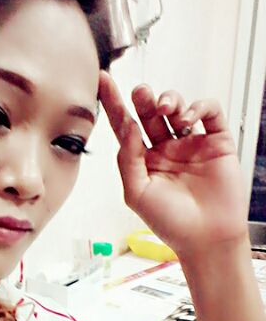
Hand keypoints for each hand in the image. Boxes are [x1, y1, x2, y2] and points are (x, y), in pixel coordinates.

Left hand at [98, 71, 248, 256]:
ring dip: (170, 100)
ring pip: (178, 107)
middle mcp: (166, 147)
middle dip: (144, 98)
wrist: (205, 239)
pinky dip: (198, 107)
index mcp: (144, 158)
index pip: (126, 125)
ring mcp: (191, 143)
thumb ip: (128, 158)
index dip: (114, 103)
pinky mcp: (216, 142)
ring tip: (166, 109)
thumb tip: (127, 126)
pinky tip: (188, 119)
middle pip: (151, 113)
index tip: (103, 81)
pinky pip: (209, 113)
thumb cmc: (170, 222)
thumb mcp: (136, 192)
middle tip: (140, 93)